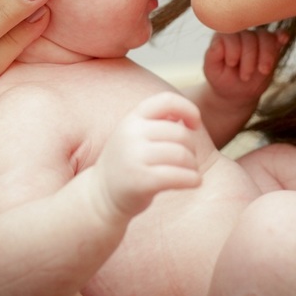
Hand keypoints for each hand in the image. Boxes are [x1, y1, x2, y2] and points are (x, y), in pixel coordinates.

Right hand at [95, 92, 203, 218]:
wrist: (100, 195)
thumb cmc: (129, 162)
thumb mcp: (136, 134)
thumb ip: (158, 122)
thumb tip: (191, 116)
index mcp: (132, 118)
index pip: (167, 101)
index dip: (188, 109)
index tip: (194, 125)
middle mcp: (131, 133)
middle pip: (180, 134)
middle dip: (192, 148)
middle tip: (189, 160)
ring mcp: (134, 157)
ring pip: (182, 155)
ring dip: (193, 165)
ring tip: (190, 172)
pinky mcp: (141, 181)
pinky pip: (178, 176)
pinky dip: (193, 179)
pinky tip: (195, 182)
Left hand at [203, 28, 288, 105]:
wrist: (237, 91)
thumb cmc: (222, 78)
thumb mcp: (212, 70)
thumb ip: (212, 55)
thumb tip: (219, 42)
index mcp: (224, 36)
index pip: (232, 36)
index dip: (234, 52)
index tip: (232, 65)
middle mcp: (241, 33)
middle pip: (250, 37)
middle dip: (250, 59)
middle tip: (244, 77)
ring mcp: (257, 39)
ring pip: (266, 37)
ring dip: (266, 55)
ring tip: (263, 71)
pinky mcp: (271, 46)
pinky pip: (279, 36)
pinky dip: (281, 37)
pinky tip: (283, 39)